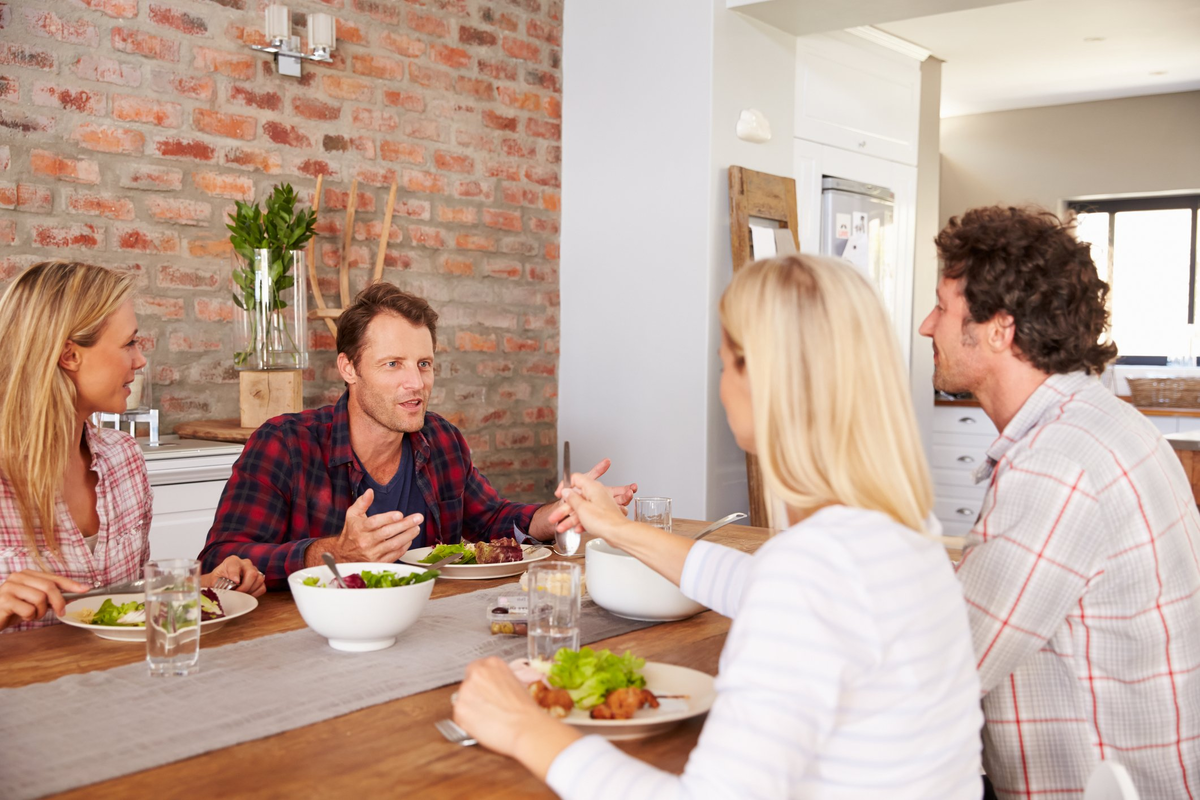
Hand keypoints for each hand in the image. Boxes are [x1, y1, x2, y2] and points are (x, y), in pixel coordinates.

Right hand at [0, 570, 88, 630]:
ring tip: (32, 614)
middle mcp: (18, 577)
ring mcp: (10, 587)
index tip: (86, 589)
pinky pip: (28, 609)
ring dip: (40, 612)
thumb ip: (50, 597)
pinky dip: (29, 617)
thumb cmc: (12, 609)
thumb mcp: (34, 602)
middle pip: (49, 587)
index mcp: (27, 574)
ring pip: (40, 598)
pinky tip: (22, 617)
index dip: (71, 584)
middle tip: (60, 612)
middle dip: (59, 602)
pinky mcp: (4, 600)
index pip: (54, 578)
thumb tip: (74, 595)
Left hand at [203, 556, 265, 596]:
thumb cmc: (217, 580)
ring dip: (250, 590)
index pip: (235, 565)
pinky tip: (246, 595)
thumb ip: (217, 583)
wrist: (220, 582)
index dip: (235, 574)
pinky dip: (255, 594)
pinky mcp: (258, 580)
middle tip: (238, 594)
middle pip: (252, 573)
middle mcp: (245, 563)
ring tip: (241, 595)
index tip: (235, 582)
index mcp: (232, 561)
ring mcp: (254, 571)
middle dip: (245, 586)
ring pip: (259, 580)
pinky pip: (262, 587)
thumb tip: (226, 588)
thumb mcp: (213, 580)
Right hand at [332, 488, 424, 562]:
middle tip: (418, 518)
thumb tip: (370, 491)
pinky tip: (410, 539)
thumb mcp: (352, 515)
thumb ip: (362, 503)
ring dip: (408, 536)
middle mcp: (365, 542)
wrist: (343, 555)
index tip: (400, 514)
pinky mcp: (377, 563)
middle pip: (387, 533)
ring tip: (417, 528)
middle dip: (405, 525)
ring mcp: (372, 554)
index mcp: (359, 528)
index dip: (388, 518)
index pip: (374, 523)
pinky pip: (394, 555)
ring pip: (393, 545)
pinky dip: (404, 547)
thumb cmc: (351, 532)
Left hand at [453, 656, 580, 778]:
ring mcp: (466, 690)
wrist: (526, 728)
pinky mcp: (459, 708)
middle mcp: (477, 673)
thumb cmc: (526, 711)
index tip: (484, 691)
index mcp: (492, 663)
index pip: (477, 668)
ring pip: (462, 699)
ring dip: (470, 708)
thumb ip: (498, 680)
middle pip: (468, 683)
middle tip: (487, 707)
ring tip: (488, 717)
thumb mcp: (516, 683)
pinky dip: (467, 722)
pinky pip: (459, 716)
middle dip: (475, 695)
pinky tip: (483, 725)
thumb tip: (491, 688)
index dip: (481, 684)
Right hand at [554, 472, 636, 541]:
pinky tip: (577, 530)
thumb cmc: (604, 520)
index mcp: (592, 487)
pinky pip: (588, 516)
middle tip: (554, 517)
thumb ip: (572, 498)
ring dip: (570, 519)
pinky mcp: (602, 514)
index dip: (565, 486)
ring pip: (581, 508)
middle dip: (564, 508)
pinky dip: (582, 522)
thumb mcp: (582, 509)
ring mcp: (600, 504)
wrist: (619, 534)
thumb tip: (566, 492)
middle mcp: (597, 493)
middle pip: (576, 497)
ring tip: (561, 528)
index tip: (559, 495)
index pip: (575, 479)